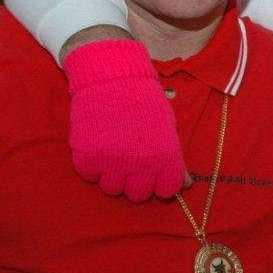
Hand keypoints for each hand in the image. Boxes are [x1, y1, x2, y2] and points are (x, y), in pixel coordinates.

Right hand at [64, 39, 188, 201]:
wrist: (111, 78)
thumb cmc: (144, 102)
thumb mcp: (167, 128)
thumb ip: (175, 160)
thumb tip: (185, 186)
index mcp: (165, 156)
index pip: (167, 190)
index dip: (161, 183)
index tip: (156, 172)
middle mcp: (140, 164)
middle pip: (138, 194)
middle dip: (137, 182)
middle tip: (132, 162)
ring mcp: (111, 163)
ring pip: (113, 189)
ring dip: (114, 176)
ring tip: (114, 153)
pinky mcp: (86, 158)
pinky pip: (91, 177)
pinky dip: (94, 167)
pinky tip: (99, 147)